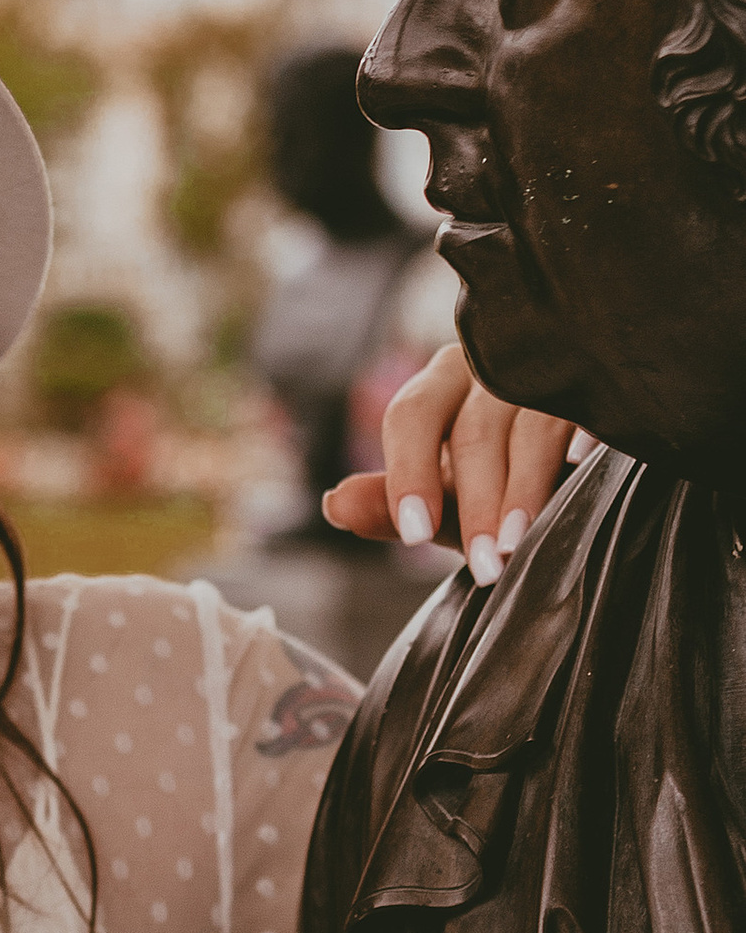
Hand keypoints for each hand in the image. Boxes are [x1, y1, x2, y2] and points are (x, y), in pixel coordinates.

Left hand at [320, 343, 577, 582]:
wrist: (571, 455)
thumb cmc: (496, 476)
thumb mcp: (443, 496)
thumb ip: (390, 504)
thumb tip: (335, 504)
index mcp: (441, 386)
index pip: (411, 417)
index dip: (409, 474)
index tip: (415, 532)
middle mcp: (490, 369)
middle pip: (473, 430)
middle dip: (476, 503)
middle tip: (485, 563)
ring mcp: (546, 372)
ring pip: (531, 424)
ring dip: (524, 489)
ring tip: (519, 542)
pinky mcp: (598, 386)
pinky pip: (590, 407)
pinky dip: (585, 435)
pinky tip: (582, 464)